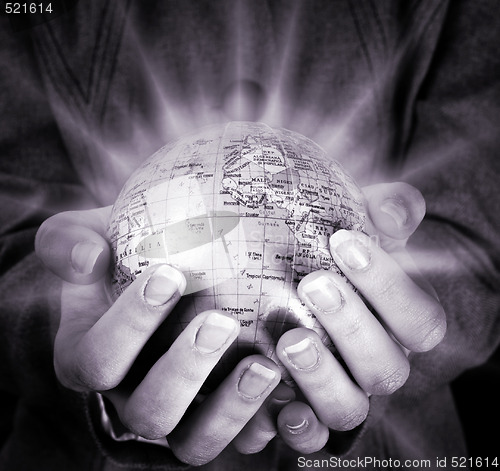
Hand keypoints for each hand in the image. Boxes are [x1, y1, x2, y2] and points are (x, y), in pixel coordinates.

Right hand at [35, 208, 283, 464]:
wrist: (164, 269)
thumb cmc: (126, 252)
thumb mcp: (90, 234)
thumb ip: (68, 239)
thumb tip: (87, 257)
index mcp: (90, 359)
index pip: (96, 359)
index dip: (129, 325)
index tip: (169, 275)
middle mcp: (131, 396)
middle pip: (148, 411)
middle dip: (183, 370)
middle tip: (220, 322)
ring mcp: (177, 415)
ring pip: (193, 442)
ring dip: (229, 409)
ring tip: (264, 365)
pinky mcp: (216, 418)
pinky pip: (239, 441)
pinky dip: (264, 422)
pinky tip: (292, 389)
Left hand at [274, 182, 446, 453]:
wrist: (301, 292)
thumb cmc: (335, 257)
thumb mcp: (360, 228)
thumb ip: (385, 214)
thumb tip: (395, 209)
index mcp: (402, 326)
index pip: (420, 318)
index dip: (388, 283)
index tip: (344, 241)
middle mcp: (380, 365)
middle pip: (385, 366)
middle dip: (351, 325)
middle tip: (313, 283)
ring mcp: (346, 394)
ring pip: (349, 407)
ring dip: (322, 376)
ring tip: (289, 339)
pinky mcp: (309, 414)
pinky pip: (312, 438)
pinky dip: (298, 427)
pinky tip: (276, 405)